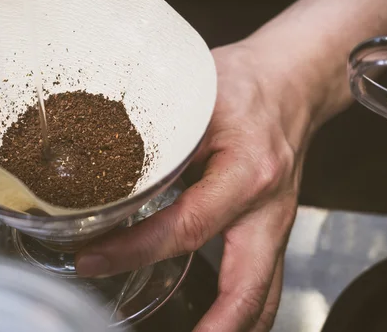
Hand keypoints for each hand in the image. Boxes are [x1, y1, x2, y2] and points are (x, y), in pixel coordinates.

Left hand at [76, 41, 316, 330]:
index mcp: (248, 172)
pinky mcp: (275, 223)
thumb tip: (110, 171)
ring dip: (235, 326)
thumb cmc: (246, 83)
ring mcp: (278, 219)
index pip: (185, 227)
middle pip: (245, 285)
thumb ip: (160, 137)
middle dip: (214, 327)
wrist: (293, 79)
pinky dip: (248, 306)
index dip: (134, 249)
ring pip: (265, 291)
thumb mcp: (196, 98)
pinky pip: (269, 276)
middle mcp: (269, 205)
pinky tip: (225, 319)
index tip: (93, 259)